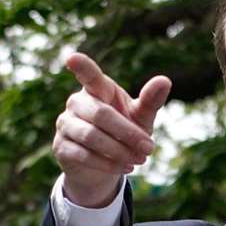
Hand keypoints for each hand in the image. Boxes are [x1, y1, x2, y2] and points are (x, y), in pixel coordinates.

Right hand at [51, 52, 170, 207]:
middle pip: (101, 115)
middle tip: (149, 148)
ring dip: (119, 151)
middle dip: (128, 134)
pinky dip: (107, 164)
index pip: (89, 76)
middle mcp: (76, 103)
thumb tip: (164, 80)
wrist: (103, 165)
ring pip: (91, 137)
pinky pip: (83, 155)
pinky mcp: (60, 146)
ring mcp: (65, 124)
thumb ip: (150, 100)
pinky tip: (124, 168)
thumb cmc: (124, 131)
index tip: (72, 58)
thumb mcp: (140, 117)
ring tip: (139, 160)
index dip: (81, 67)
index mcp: (97, 89)